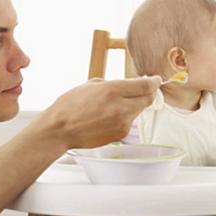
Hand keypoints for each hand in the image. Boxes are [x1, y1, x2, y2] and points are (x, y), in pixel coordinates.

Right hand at [36, 76, 161, 149]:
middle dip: (149, 93)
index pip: (146, 86)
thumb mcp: (92, 84)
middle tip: (143, 89)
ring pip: (139, 111)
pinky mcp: (120, 135)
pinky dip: (125, 116)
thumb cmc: (70, 104)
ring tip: (116, 104)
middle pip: (149, 99)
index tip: (156, 79)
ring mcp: (122, 123)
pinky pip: (129, 122)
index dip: (155, 82)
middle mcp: (120, 108)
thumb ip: (114, 84)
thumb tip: (130, 85)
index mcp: (113, 90)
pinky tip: (109, 115)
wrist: (59, 129)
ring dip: (135, 105)